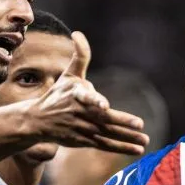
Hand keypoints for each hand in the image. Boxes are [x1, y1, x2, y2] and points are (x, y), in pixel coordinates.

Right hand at [29, 32, 148, 155]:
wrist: (38, 121)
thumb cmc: (58, 95)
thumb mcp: (68, 75)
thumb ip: (80, 56)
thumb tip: (78, 33)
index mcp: (76, 95)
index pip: (86, 97)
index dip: (94, 100)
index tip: (103, 105)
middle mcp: (80, 114)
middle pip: (102, 118)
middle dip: (121, 121)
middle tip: (139, 124)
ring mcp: (83, 129)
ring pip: (107, 134)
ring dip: (127, 139)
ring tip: (145, 141)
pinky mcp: (84, 141)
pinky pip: (106, 145)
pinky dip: (121, 148)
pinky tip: (138, 150)